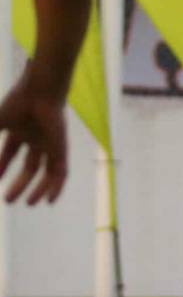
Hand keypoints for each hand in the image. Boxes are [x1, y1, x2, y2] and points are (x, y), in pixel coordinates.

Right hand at [0, 74, 68, 204]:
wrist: (41, 94)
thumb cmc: (16, 104)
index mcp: (21, 128)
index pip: (11, 152)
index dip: (2, 165)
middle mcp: (37, 138)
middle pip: (29, 165)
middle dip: (18, 182)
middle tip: (7, 199)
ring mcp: (50, 144)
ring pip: (46, 171)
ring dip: (36, 188)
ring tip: (26, 203)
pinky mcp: (61, 148)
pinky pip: (62, 172)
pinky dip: (55, 187)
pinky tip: (48, 200)